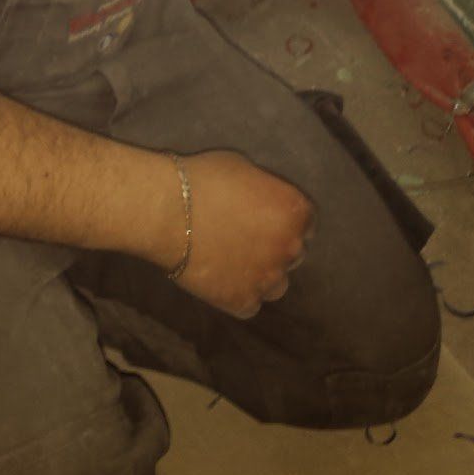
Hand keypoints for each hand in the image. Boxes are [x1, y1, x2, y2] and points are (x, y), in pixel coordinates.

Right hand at [160, 149, 313, 318]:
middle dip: (276, 246)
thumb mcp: (246, 170)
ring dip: (263, 275)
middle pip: (294, 253)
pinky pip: (251, 304)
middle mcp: (291, 248)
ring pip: (278, 285)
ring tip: (237, 265)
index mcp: (295, 212)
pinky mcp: (243, 302)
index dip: (286, 221)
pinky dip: (239, 294)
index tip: (269, 220)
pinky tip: (222, 280)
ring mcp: (268, 279)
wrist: (166, 211)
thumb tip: (263, 201)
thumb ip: (265, 191)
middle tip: (249, 240)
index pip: (306, 222)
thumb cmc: (204, 180)